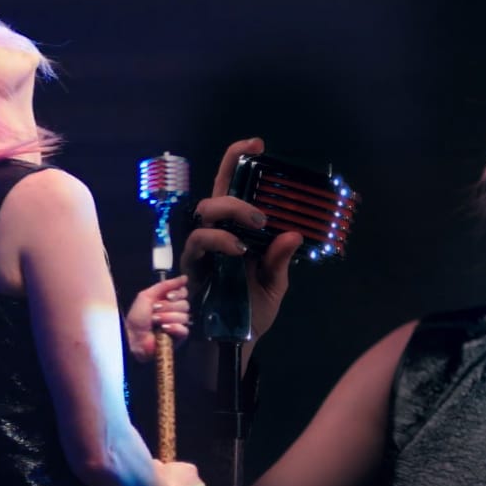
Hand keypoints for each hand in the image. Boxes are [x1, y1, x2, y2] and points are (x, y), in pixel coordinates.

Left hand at [125, 275, 189, 362]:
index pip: (183, 292)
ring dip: (167, 317)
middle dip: (168, 307)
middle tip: (155, 310)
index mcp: (167, 300)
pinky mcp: (178, 337)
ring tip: (155, 321)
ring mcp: (177, 324)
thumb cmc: (137, 317)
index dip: (178, 293)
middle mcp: (174, 311)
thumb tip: (184, 278)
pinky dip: (173, 328)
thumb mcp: (147, 295)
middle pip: (185, 304)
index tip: (168, 296)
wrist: (133, 335)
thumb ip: (165, 285)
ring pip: (184, 316)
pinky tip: (163, 329)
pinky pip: (184, 329)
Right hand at [181, 138, 303, 337]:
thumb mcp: (275, 283)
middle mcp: (216, 235)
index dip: (237, 161)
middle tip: (261, 214)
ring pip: (204, 215)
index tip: (257, 142)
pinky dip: (218, 240)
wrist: (237, 342)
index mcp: (236, 231)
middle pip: (214, 197)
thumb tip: (293, 234)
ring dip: (230, 215)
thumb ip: (281, 259)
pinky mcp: (193, 266)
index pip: (232, 188)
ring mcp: (202, 250)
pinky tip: (237, 249)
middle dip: (236, 195)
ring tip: (254, 227)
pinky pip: (198, 243)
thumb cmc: (253, 308)